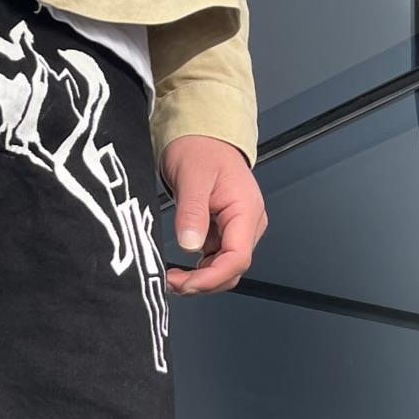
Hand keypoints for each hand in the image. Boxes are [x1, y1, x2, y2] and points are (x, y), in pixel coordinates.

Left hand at [160, 135, 267, 293]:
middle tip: (170, 283)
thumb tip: (189, 245)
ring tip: (172, 278)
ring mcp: (237, 230)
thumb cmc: (200, 148)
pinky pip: (215, 261)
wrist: (202, 134)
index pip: (237, 258)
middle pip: (232, 270)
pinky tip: (179, 270)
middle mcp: (247, 224)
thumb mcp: (192, 176)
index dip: (211, 278)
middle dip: (202, 283)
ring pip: (224, 270)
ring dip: (199, 280)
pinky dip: (198, 271)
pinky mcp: (224, 233)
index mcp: (246, 210)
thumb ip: (192, 212)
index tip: (184, 284)